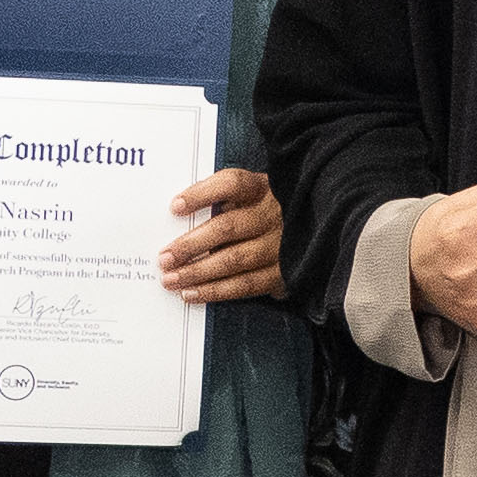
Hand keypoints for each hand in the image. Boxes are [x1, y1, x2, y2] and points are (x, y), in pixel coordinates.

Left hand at [158, 163, 284, 308]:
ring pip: (234, 260)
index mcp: (263, 189)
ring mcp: (280, 245)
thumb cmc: (264, 215)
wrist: (311, 236)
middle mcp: (273, 215)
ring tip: (172, 279)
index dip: (202, 194)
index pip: (232, 184)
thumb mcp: (251, 197)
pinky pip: (245, 285)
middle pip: (227, 227)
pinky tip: (192, 293)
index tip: (175, 207)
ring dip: (198, 272)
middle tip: (164, 258)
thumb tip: (177, 214)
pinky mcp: (283, 273)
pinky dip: (216, 291)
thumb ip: (222, 200)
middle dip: (191, 245)